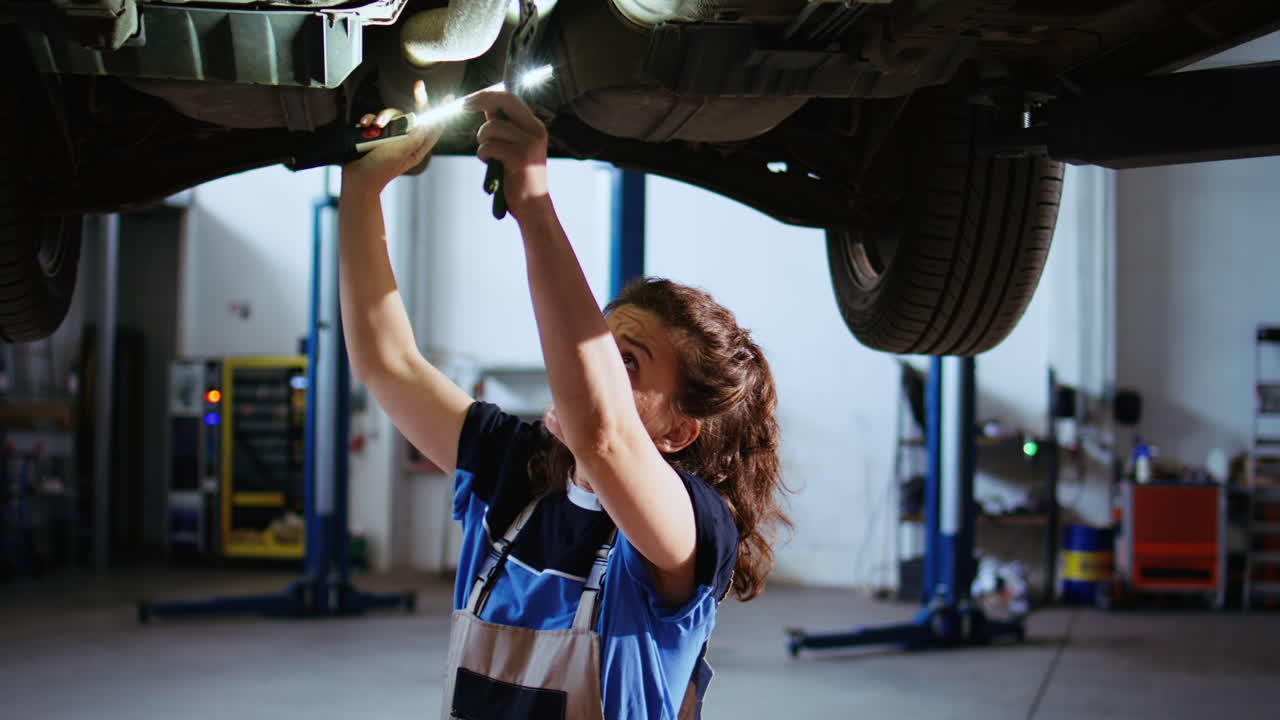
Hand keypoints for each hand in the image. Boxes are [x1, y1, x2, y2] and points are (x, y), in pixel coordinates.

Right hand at [342, 81, 448, 192]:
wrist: (356, 178)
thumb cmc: (380, 169)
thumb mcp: (401, 152)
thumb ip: (415, 137)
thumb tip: (426, 122)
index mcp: (416, 148)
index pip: (433, 127)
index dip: (441, 112)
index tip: (448, 97)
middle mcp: (404, 140)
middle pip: (411, 115)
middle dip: (410, 105)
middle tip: (419, 87)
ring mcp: (388, 136)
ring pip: (391, 115)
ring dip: (382, 117)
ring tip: (374, 127)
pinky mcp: (373, 134)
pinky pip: (373, 119)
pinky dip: (368, 121)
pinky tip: (364, 127)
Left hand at [465, 90, 550, 221]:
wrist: (533, 207)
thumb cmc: (519, 179)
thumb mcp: (514, 147)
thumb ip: (504, 127)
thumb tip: (486, 106)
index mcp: (535, 127)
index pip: (510, 98)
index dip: (487, 95)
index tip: (469, 101)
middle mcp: (536, 131)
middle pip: (504, 101)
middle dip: (480, 100)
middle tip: (463, 106)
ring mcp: (530, 143)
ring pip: (491, 128)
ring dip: (481, 141)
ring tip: (488, 156)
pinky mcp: (521, 157)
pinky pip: (489, 146)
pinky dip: (483, 155)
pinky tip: (491, 165)